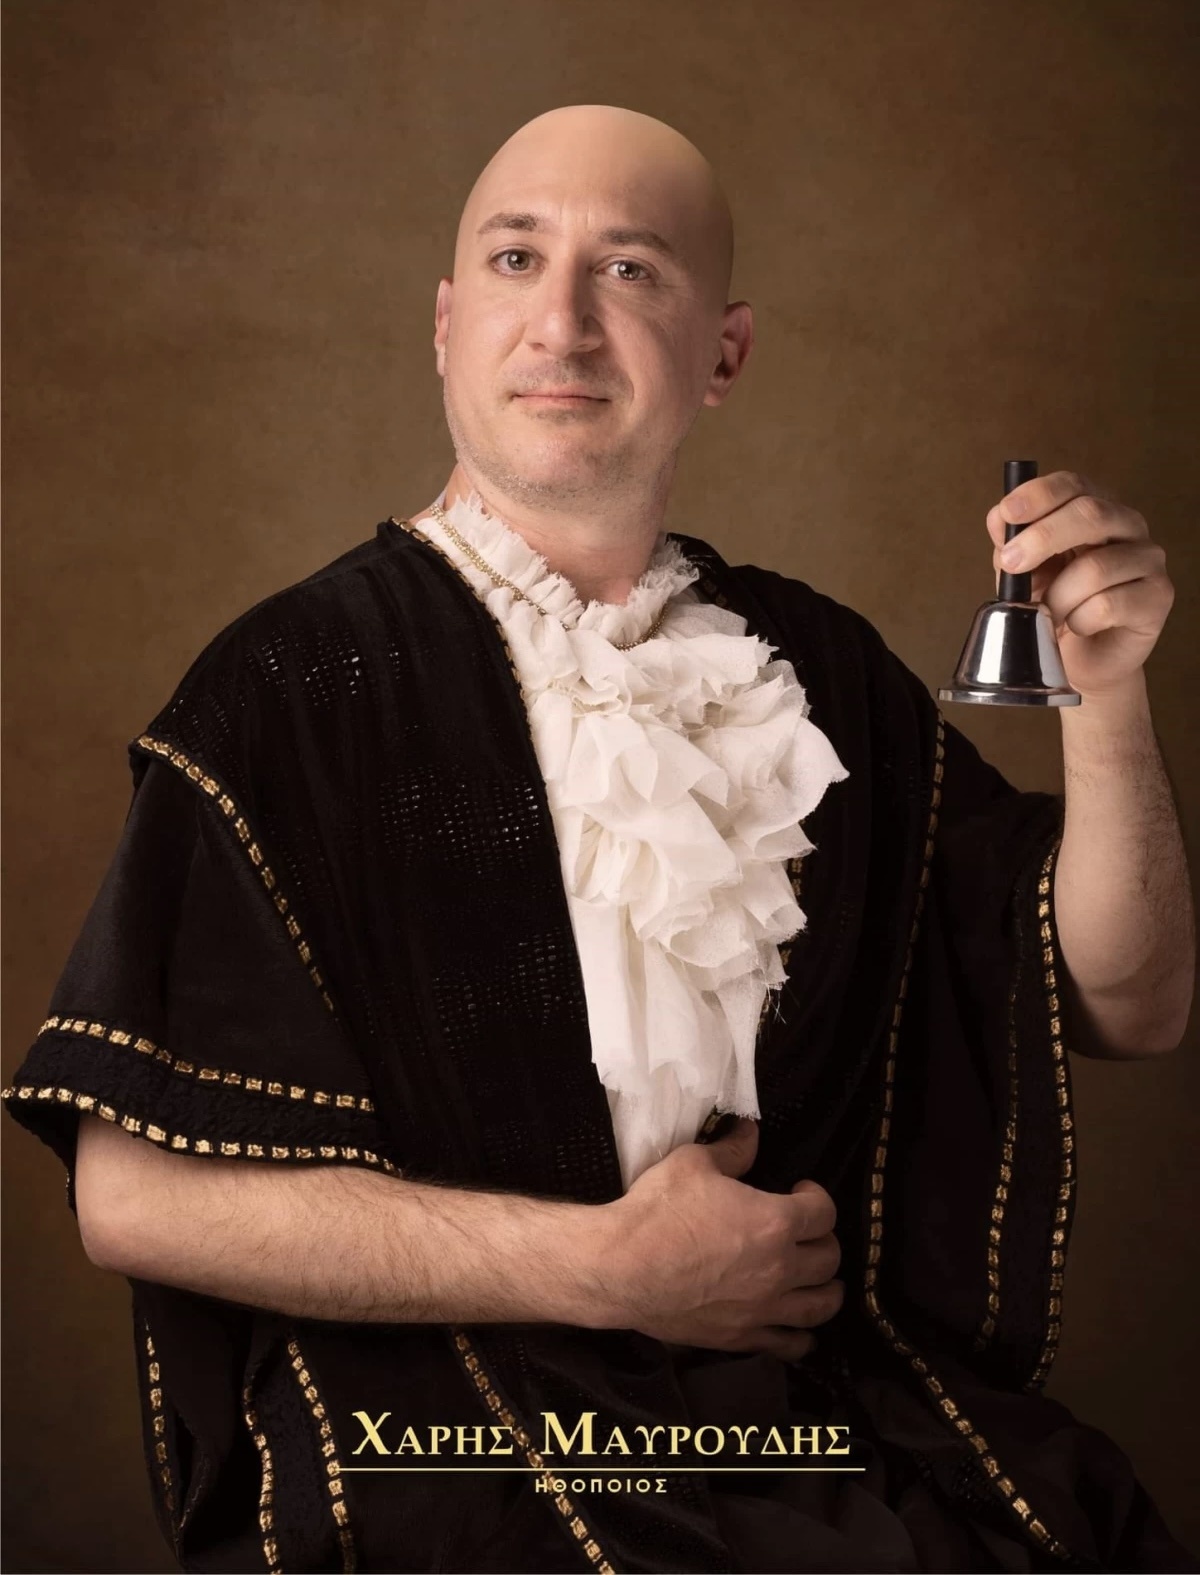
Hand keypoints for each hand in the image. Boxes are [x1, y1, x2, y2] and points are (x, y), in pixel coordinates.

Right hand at [603, 1116, 842, 1359]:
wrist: (621, 1267)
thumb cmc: (658, 1211)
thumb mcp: (693, 1163)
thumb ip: (731, 1149)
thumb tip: (750, 1132)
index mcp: (775, 1222)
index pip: (824, 1212)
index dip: (817, 1198)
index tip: (801, 1193)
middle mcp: (780, 1268)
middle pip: (829, 1258)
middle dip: (823, 1240)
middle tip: (806, 1233)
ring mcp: (764, 1308)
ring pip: (821, 1305)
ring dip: (827, 1289)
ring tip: (818, 1280)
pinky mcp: (742, 1337)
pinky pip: (791, 1344)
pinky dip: (802, 1336)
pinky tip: (799, 1328)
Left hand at [986, 469, 1174, 700]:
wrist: (1083, 657)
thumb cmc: (1057, 606)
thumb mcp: (1025, 573)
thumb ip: (1012, 544)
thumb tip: (999, 519)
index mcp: (1094, 509)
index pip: (1073, 485)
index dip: (1039, 495)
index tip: (1007, 512)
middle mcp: (1128, 526)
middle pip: (1091, 514)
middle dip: (1042, 538)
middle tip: (1011, 564)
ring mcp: (1148, 560)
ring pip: (1095, 568)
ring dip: (1057, 597)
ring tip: (1047, 613)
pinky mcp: (1158, 597)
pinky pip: (1108, 605)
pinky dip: (1079, 620)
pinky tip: (1077, 626)